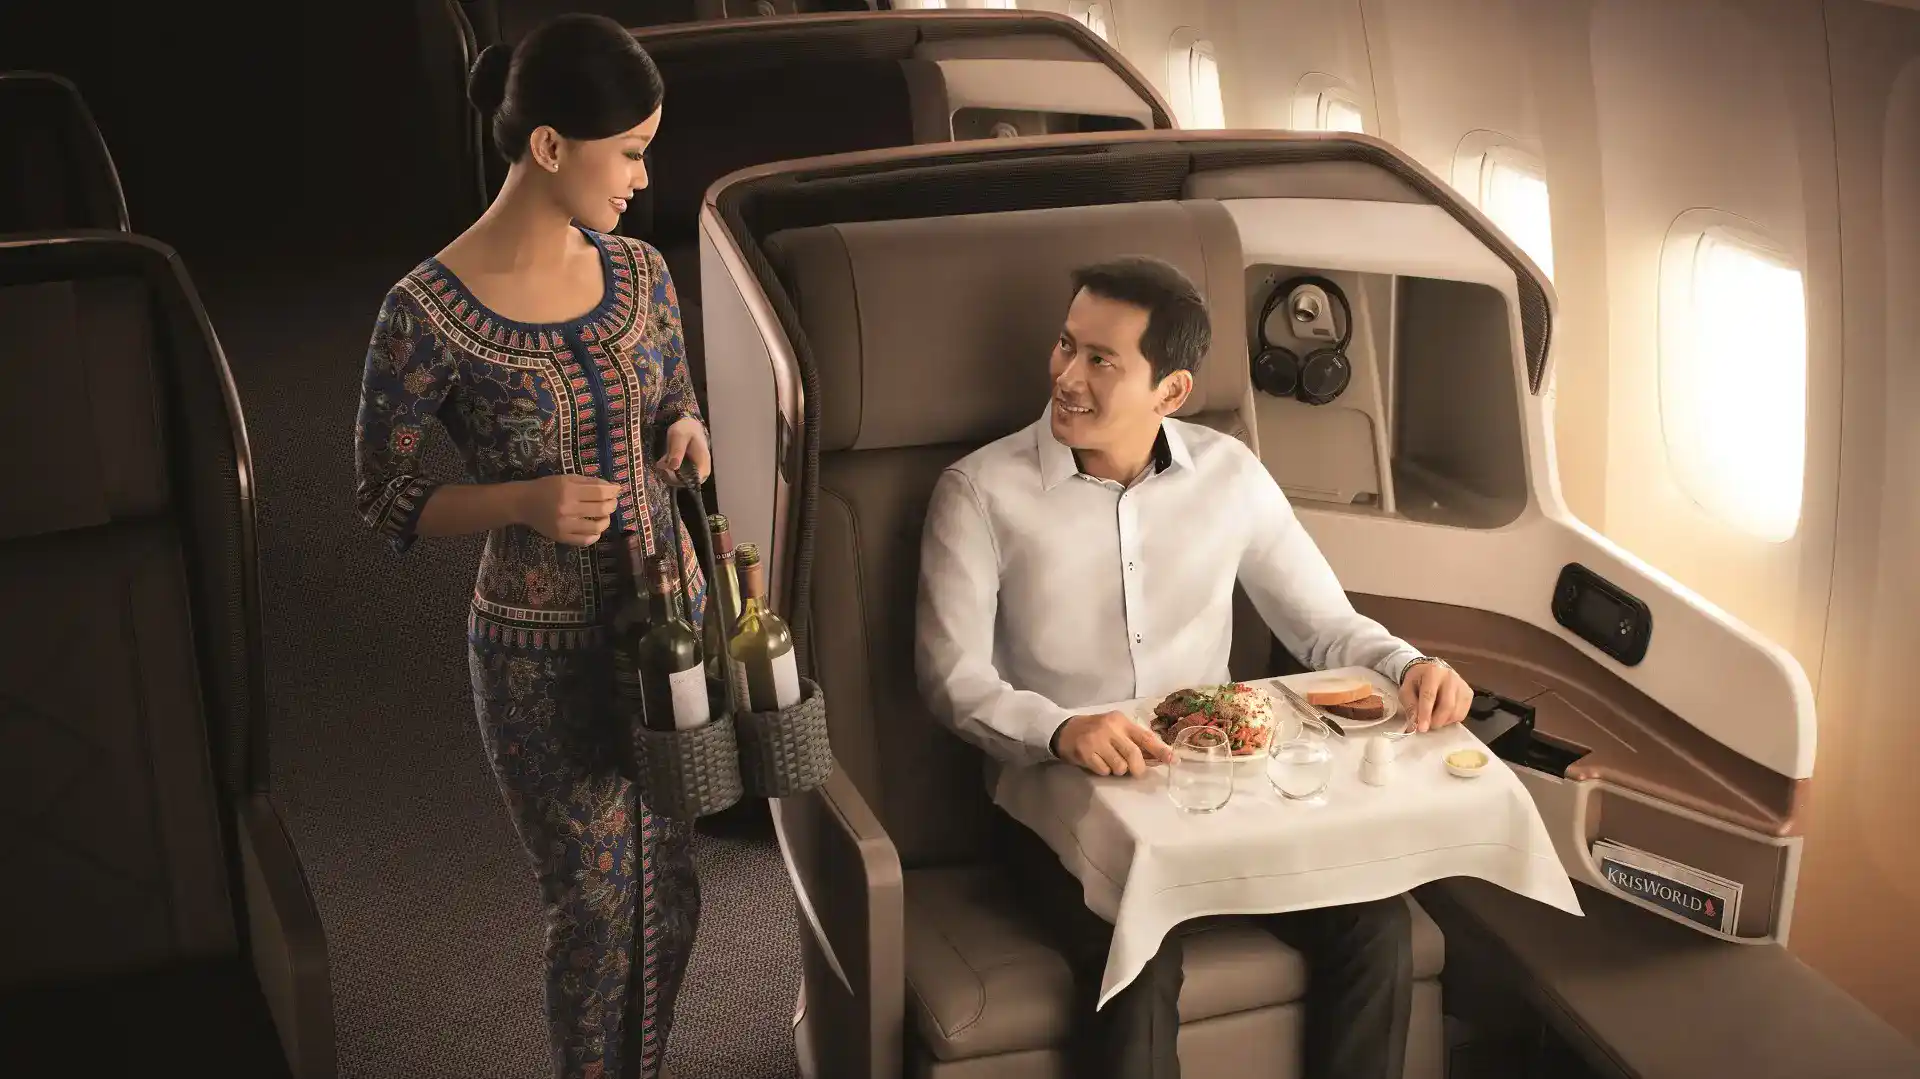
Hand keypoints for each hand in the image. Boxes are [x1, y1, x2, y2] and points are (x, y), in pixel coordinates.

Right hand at [514, 474, 619, 545]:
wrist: (524, 503)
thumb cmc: (547, 487)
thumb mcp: (567, 478)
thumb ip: (590, 482)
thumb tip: (613, 487)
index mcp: (569, 490)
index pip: (600, 492)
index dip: (612, 491)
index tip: (616, 490)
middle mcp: (568, 509)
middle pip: (602, 509)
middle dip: (612, 505)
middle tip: (612, 502)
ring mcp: (565, 525)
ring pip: (597, 527)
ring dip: (606, 521)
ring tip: (604, 516)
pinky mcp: (561, 537)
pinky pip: (585, 541)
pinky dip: (595, 535)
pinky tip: (595, 529)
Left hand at [655, 416, 710, 486]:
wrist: (688, 426)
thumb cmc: (686, 430)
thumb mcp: (679, 437)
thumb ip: (677, 451)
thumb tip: (673, 467)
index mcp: (703, 464)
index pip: (692, 482)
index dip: (676, 479)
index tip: (666, 469)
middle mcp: (701, 472)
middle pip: (683, 484)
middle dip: (669, 476)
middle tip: (661, 463)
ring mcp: (694, 473)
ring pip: (677, 482)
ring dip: (666, 473)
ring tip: (662, 460)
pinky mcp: (687, 472)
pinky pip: (675, 477)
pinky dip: (667, 471)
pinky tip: (664, 461)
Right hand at [1054, 710, 1172, 776]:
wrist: (1065, 730)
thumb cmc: (1096, 731)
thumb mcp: (1116, 730)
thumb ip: (1134, 742)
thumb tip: (1159, 757)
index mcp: (1121, 721)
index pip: (1145, 737)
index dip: (1160, 750)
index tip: (1173, 760)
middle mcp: (1110, 728)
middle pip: (1134, 755)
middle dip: (1138, 768)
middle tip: (1135, 772)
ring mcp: (1097, 739)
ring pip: (1119, 766)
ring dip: (1118, 770)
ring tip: (1110, 762)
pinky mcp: (1085, 751)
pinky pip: (1104, 770)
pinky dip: (1104, 771)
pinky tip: (1098, 763)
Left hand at [1399, 659, 1471, 732]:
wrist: (1430, 671)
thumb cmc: (1417, 681)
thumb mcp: (1406, 691)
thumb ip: (1410, 707)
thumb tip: (1415, 725)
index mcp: (1432, 672)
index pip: (1429, 696)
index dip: (1425, 714)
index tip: (1422, 728)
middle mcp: (1450, 676)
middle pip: (1447, 705)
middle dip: (1436, 721)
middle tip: (1427, 726)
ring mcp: (1462, 685)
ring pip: (1456, 711)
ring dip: (1444, 721)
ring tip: (1434, 719)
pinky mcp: (1468, 693)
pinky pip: (1462, 713)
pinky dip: (1452, 719)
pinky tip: (1443, 715)